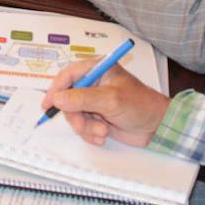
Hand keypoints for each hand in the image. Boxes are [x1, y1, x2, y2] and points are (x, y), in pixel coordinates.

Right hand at [41, 59, 170, 146]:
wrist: (156, 126)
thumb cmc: (140, 105)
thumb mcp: (111, 100)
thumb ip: (82, 98)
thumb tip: (57, 98)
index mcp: (97, 69)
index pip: (68, 75)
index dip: (56, 89)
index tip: (48, 105)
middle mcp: (93, 84)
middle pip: (67, 99)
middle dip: (76, 116)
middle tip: (84, 126)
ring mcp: (94, 102)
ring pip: (74, 115)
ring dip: (86, 127)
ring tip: (103, 131)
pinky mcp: (97, 117)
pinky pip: (82, 126)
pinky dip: (90, 133)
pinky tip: (104, 134)